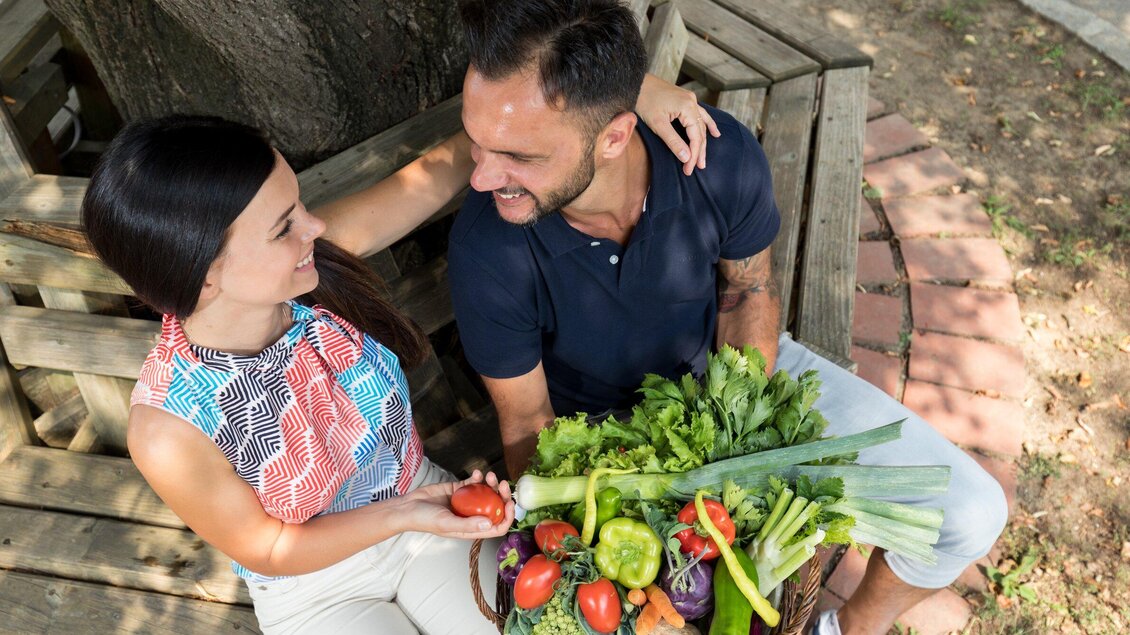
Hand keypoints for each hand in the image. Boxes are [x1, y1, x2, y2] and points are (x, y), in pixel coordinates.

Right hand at [395, 469, 514, 538]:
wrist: (408, 506)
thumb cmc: (425, 520)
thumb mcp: (446, 524)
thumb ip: (468, 525)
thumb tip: (489, 524)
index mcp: (472, 529)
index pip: (497, 527)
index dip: (507, 517)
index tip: (509, 504)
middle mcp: (472, 516)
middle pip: (495, 507)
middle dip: (502, 495)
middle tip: (502, 484)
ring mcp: (467, 503)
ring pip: (486, 493)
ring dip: (491, 484)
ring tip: (488, 475)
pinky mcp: (459, 490)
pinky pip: (474, 483)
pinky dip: (477, 477)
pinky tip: (476, 473)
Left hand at [635, 73, 721, 175]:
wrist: (635, 83)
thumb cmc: (644, 101)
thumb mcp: (658, 124)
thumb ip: (673, 141)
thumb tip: (686, 157)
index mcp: (687, 107)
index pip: (695, 136)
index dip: (694, 154)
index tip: (689, 169)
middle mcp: (692, 102)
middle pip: (700, 131)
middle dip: (699, 151)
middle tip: (698, 168)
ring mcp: (690, 99)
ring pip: (701, 124)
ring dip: (703, 141)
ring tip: (704, 158)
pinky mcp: (685, 99)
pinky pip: (700, 114)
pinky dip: (707, 125)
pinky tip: (715, 133)